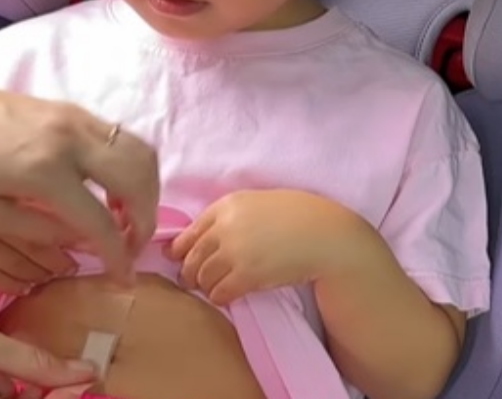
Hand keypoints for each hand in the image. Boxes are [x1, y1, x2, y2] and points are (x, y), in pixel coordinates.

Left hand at [0, 59, 158, 282]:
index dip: (118, 255)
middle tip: (133, 247)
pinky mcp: (75, 109)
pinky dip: (132, 166)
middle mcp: (72, 138)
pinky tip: (113, 189)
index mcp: (44, 171)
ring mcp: (78, 118)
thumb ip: (41, 231)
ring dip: (146, 189)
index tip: (124, 278)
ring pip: (140, 152)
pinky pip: (123, 137)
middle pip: (137, 180)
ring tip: (129, 218)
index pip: (101, 221)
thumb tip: (84, 243)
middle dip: (146, 220)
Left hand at [167, 190, 364, 304]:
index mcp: (227, 204)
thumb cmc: (300, 215)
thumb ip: (234, 216)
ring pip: (202, 276)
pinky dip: (219, 297)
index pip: (191, 230)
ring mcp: (234, 252)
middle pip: (192, 255)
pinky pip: (220, 292)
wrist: (325, 234)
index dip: (181, 247)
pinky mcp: (246, 275)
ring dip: (204, 285)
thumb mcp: (260, 203)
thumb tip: (212, 236)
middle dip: (188, 271)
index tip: (177, 257)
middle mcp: (225, 226)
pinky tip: (227, 297)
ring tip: (211, 289)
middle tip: (189, 281)